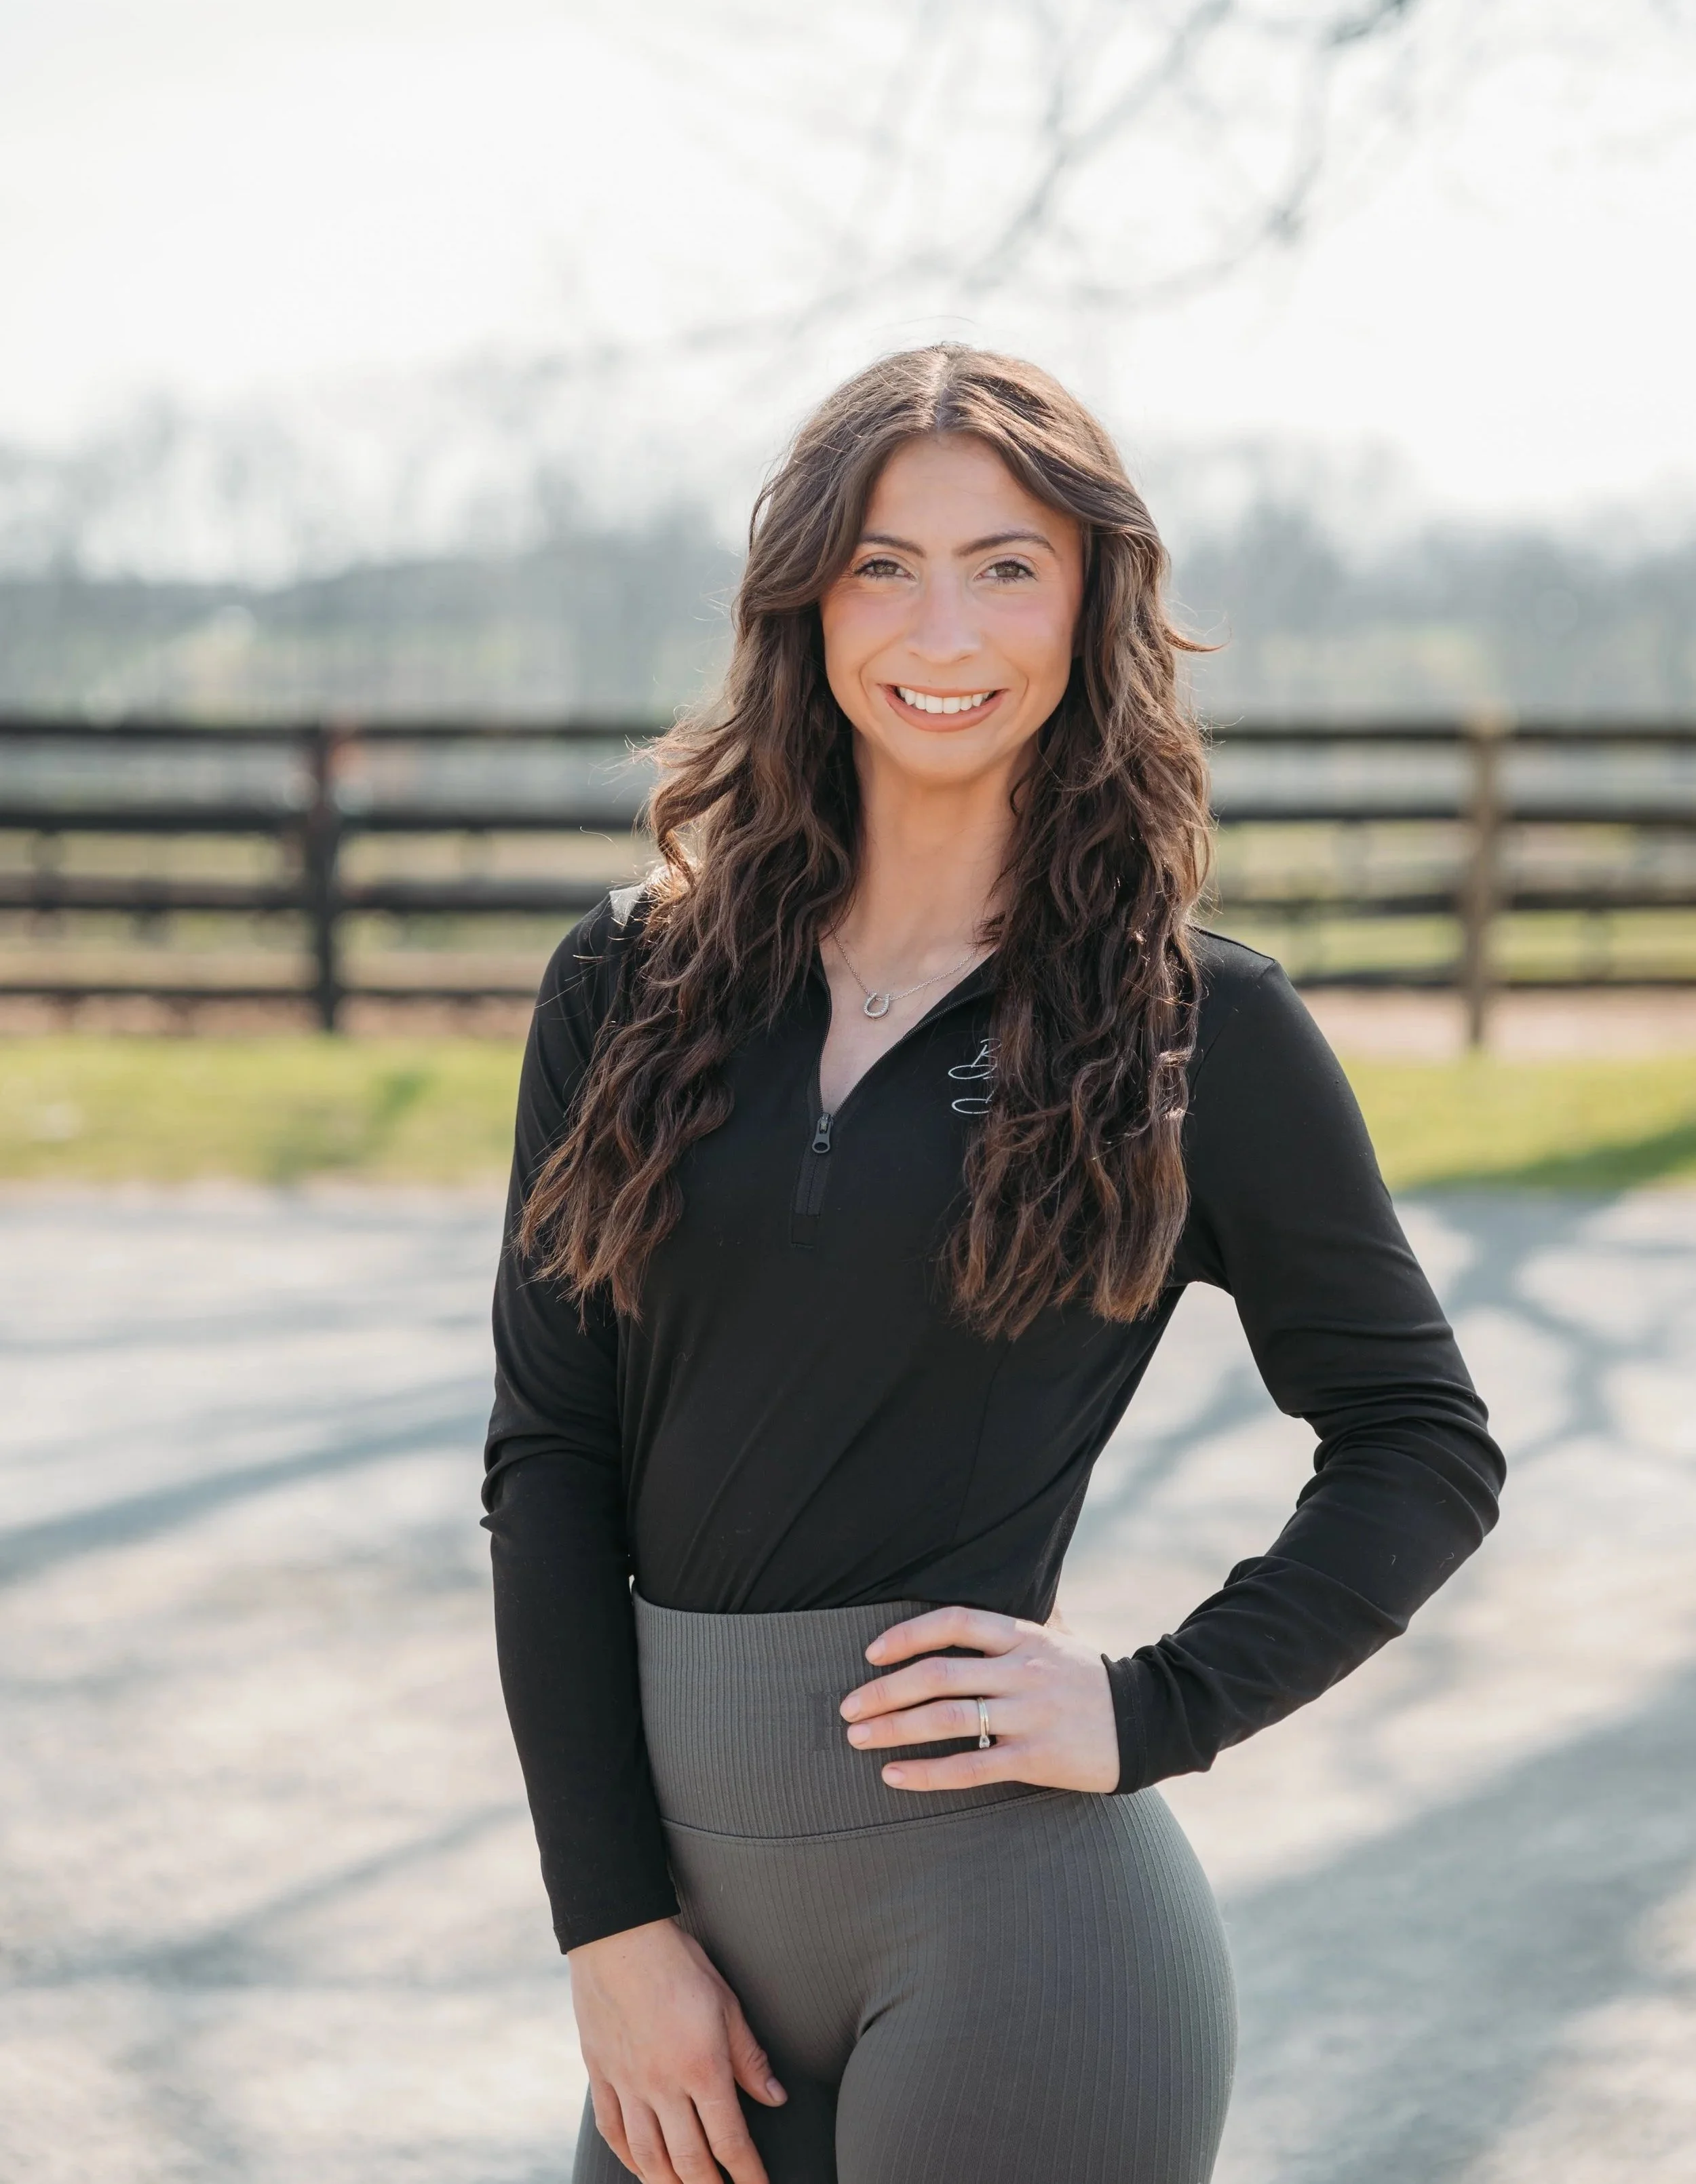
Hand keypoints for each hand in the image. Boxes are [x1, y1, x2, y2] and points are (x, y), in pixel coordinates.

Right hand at [569, 1917, 786, 2183]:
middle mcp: (662, 2085)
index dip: (748, 2173)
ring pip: (648, 2156)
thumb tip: (775, 2096)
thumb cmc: (678, 1964)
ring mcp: (628, 2083)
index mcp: (701, 2067)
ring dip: (669, 2183)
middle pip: (688, 2161)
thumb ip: (749, 2056)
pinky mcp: (601, 2074)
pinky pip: (613, 2130)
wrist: (619, 1935)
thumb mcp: (726, 2004)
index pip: (730, 2140)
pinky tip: (642, 2167)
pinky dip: (629, 2158)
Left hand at [838, 1603, 1119, 1793]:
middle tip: (847, 1706)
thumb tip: (990, 1588)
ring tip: (858, 1738)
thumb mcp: (1058, 1637)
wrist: (1149, 1720)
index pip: (954, 1622)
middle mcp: (1023, 1671)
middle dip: (884, 1691)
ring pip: (948, 1720)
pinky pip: (971, 1767)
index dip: (907, 1635)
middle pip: (938, 1675)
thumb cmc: (1088, 1678)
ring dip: (894, 1729)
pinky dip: (927, 1772)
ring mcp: (1030, 1715)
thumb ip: (1019, 1619)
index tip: (870, 1653)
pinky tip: (894, 1775)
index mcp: (1023, 1636)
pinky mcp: (1037, 1758)